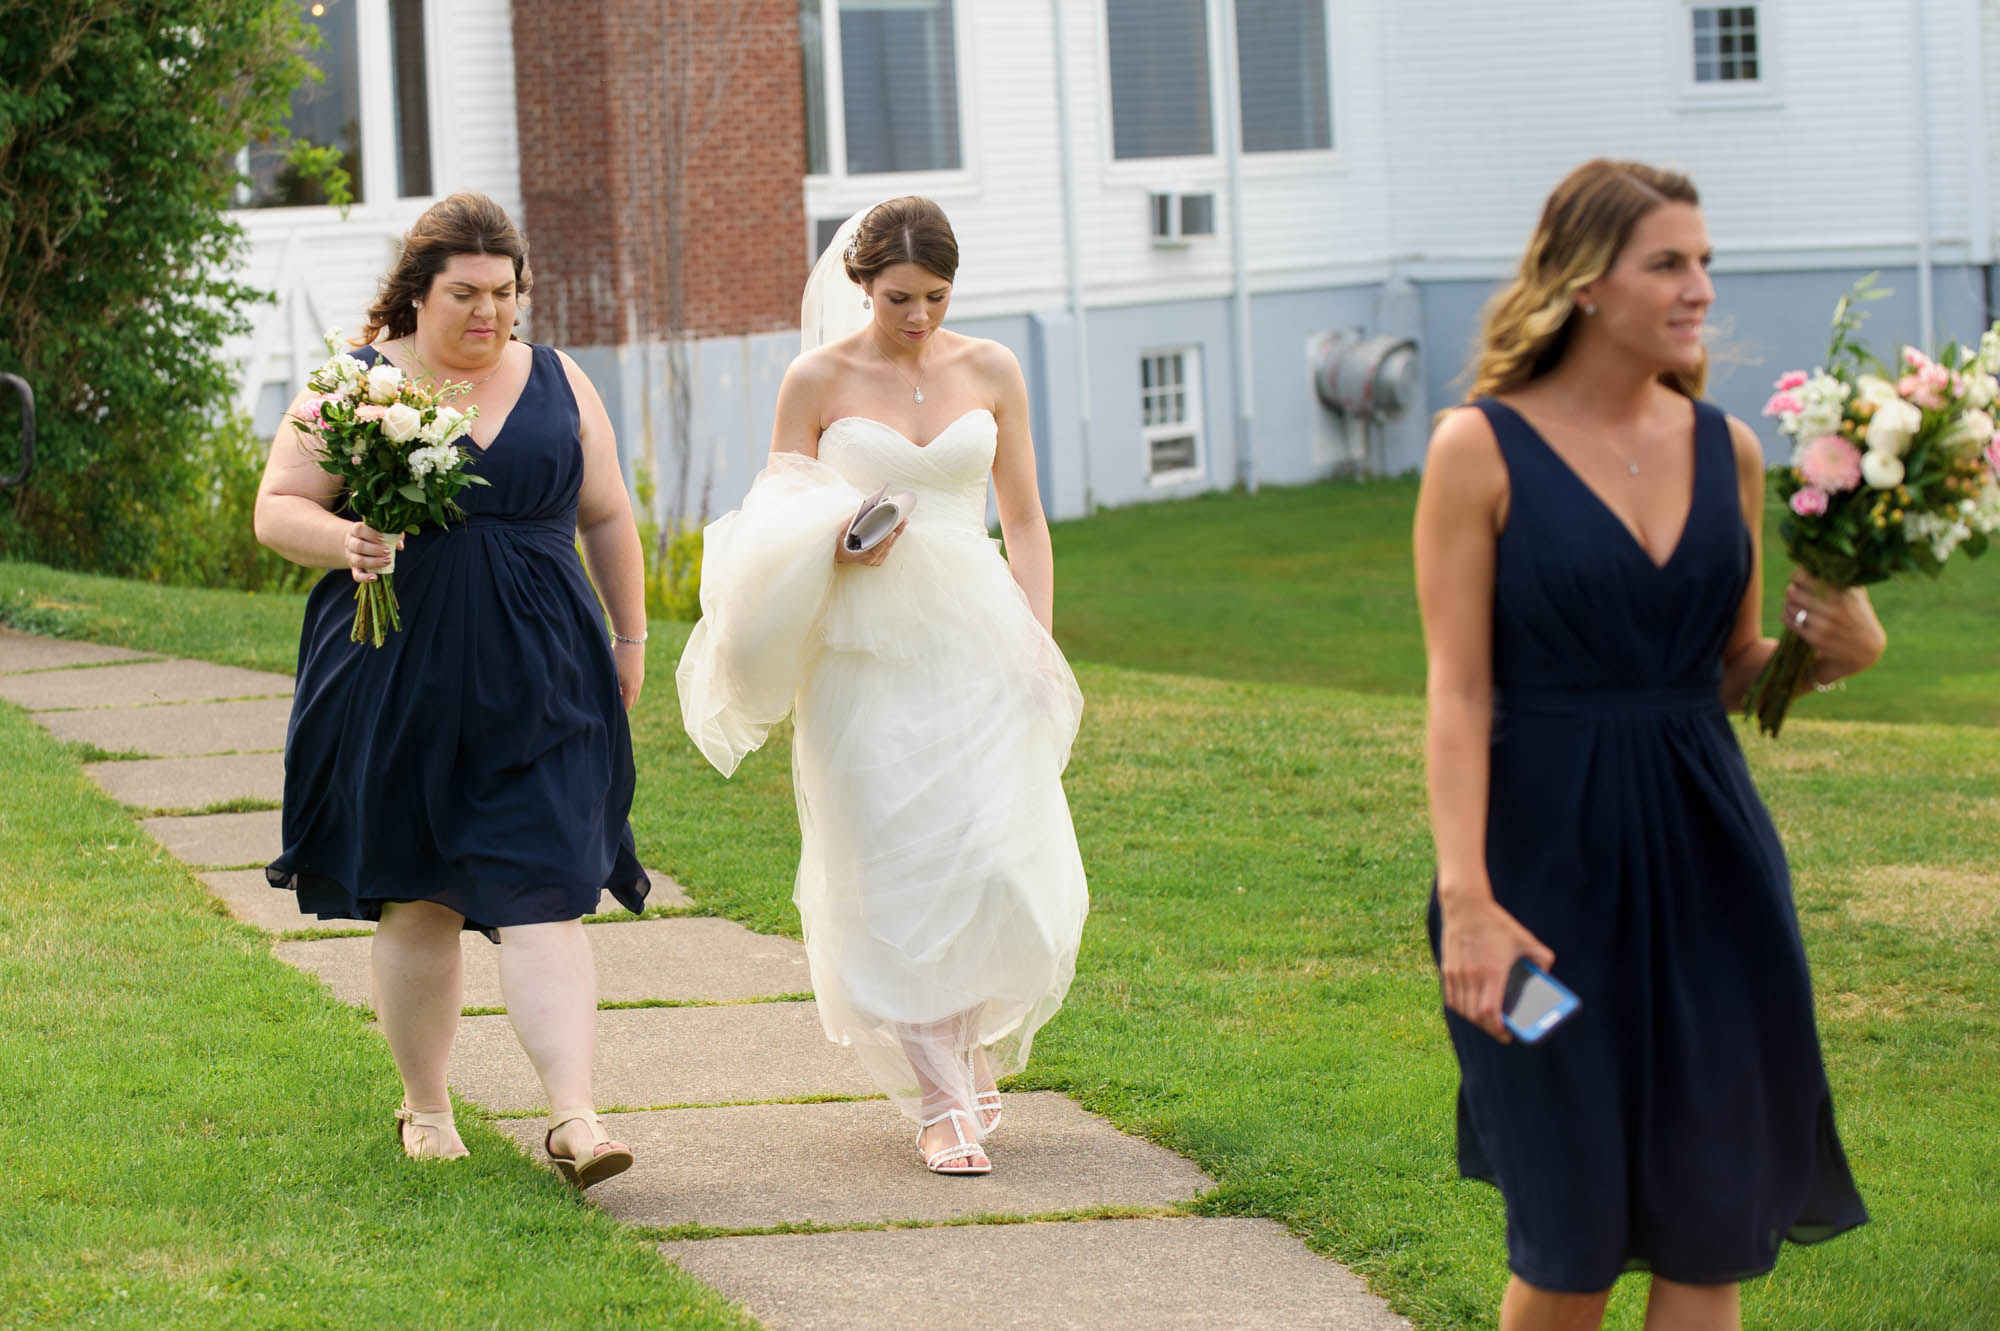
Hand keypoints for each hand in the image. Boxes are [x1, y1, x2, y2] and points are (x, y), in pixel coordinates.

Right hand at [344, 521, 401, 582]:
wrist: (357, 544)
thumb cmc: (374, 536)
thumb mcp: (382, 531)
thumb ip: (393, 535)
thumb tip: (400, 546)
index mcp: (356, 531)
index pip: (359, 530)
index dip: (370, 534)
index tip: (383, 538)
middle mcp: (350, 543)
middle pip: (358, 546)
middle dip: (374, 549)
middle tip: (388, 551)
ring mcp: (351, 557)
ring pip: (358, 561)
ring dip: (373, 562)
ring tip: (388, 561)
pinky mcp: (354, 569)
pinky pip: (356, 575)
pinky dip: (365, 578)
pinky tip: (375, 577)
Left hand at [612, 639, 644, 709]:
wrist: (631, 639)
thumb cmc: (618, 655)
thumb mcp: (611, 672)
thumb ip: (609, 686)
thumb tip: (603, 696)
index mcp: (630, 688)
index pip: (626, 706)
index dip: (619, 711)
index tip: (609, 713)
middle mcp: (637, 685)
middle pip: (631, 702)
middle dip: (623, 706)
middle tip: (611, 706)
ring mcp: (640, 679)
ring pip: (634, 694)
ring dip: (626, 696)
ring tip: (614, 694)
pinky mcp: (640, 672)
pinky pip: (635, 686)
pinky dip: (628, 689)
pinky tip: (619, 683)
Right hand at [832, 518, 906, 566]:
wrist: (838, 556)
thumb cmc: (840, 547)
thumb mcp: (842, 534)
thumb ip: (850, 524)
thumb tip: (859, 512)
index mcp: (863, 556)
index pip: (877, 550)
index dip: (885, 542)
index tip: (892, 533)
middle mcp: (871, 560)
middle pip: (887, 547)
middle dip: (896, 533)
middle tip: (903, 522)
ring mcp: (875, 561)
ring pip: (889, 548)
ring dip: (896, 536)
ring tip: (902, 524)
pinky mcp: (877, 560)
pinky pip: (887, 550)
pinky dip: (891, 540)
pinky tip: (896, 531)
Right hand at [1438, 891, 1554, 1042]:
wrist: (1465, 906)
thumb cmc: (1496, 923)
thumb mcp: (1525, 938)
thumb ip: (1542, 957)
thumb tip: (1546, 973)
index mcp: (1491, 971)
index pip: (1489, 1011)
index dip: (1497, 1028)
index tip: (1507, 1034)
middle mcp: (1471, 975)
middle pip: (1475, 1015)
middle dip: (1489, 1028)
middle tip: (1501, 1030)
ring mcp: (1456, 973)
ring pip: (1462, 1009)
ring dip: (1475, 1019)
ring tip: (1488, 1020)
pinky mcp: (1447, 969)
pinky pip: (1452, 998)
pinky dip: (1461, 1008)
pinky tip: (1471, 1007)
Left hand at [1783, 570, 1885, 683]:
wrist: (1866, 648)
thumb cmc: (1860, 615)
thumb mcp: (1856, 594)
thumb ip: (1841, 578)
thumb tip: (1821, 560)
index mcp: (1842, 594)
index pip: (1806, 577)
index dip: (1798, 575)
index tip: (1798, 576)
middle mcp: (1833, 609)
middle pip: (1794, 592)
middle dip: (1792, 589)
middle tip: (1794, 589)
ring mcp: (1823, 625)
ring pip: (1790, 606)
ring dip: (1788, 602)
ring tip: (1792, 601)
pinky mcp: (1815, 638)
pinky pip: (1790, 621)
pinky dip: (1787, 615)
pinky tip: (1791, 612)